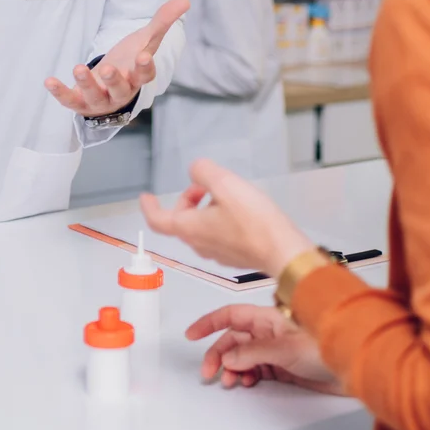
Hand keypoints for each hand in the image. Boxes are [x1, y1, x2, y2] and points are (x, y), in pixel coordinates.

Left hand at [45, 0, 188, 118]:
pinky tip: (49, 80)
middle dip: (115, 80)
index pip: (145, 76)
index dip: (145, 68)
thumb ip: (162, 21)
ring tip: (78, 68)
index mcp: (138, 77)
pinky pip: (70, 101)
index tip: (144, 56)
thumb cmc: (129, 61)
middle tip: (110, 68)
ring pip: (95, 96)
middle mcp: (121, 92)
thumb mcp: (144, 40)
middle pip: (121, 90)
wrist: (109, 84)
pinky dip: (60, 93)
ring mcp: (100, 99)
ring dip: (86, 84)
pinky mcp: (80, 102)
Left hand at [140, 158, 314, 276]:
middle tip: (204, 185)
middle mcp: (199, 244)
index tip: (146, 197)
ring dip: (205, 209)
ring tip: (225, 194)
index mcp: (189, 228)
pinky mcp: (235, 257)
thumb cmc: (253, 220)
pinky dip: (219, 220)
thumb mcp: (225, 183)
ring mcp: (217, 254)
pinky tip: (239, 211)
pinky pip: (218, 236)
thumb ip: (203, 172)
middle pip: (181, 221)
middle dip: (188, 200)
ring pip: (200, 228)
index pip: (158, 220)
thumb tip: (196, 172)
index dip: (149, 207)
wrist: (283, 251)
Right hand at [188, 304, 343, 394]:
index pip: (230, 315)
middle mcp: (269, 331)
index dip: (209, 323)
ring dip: (233, 369)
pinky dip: (247, 376)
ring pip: (242, 357)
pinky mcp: (281, 365)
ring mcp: (274, 348)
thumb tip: (229, 356)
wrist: (351, 366)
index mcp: (267, 317)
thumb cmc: (328, 345)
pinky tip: (248, 381)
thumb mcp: (285, 348)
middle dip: (218, 355)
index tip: (192, 334)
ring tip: (231, 380)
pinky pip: (254, 369)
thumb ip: (254, 352)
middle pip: (232, 340)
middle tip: (209, 372)